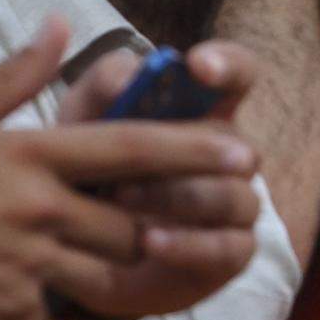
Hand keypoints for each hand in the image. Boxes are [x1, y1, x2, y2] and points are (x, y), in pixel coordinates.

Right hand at [0, 21, 258, 319]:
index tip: (244, 155)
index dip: (196, 152)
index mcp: (28, 155)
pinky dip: (66, 310)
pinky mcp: (12, 313)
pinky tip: (43, 300)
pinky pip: (67, 314)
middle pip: (137, 221)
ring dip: (121, 273)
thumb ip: (15, 75)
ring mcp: (26, 263)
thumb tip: (62, 24)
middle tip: (177, 232)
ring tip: (117, 270)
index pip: (132, 148)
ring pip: (114, 272)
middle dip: (158, 229)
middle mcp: (36, 208)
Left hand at [53, 40, 266, 319]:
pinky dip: (187, 243)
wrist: (82, 253)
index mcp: (203, 112)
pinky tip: (149, 242)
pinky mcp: (232, 253)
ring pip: (232, 195)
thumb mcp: (80, 125)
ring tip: (123, 202)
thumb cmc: (87, 174)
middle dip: (182, 150)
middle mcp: (230, 154)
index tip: (199, 67)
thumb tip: (124, 79)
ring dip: (179, 197)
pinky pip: (228, 247)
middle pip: (230, 143)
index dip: (227, 66)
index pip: (239, 73)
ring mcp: (237, 204)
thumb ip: (99, 91)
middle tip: (129, 159)